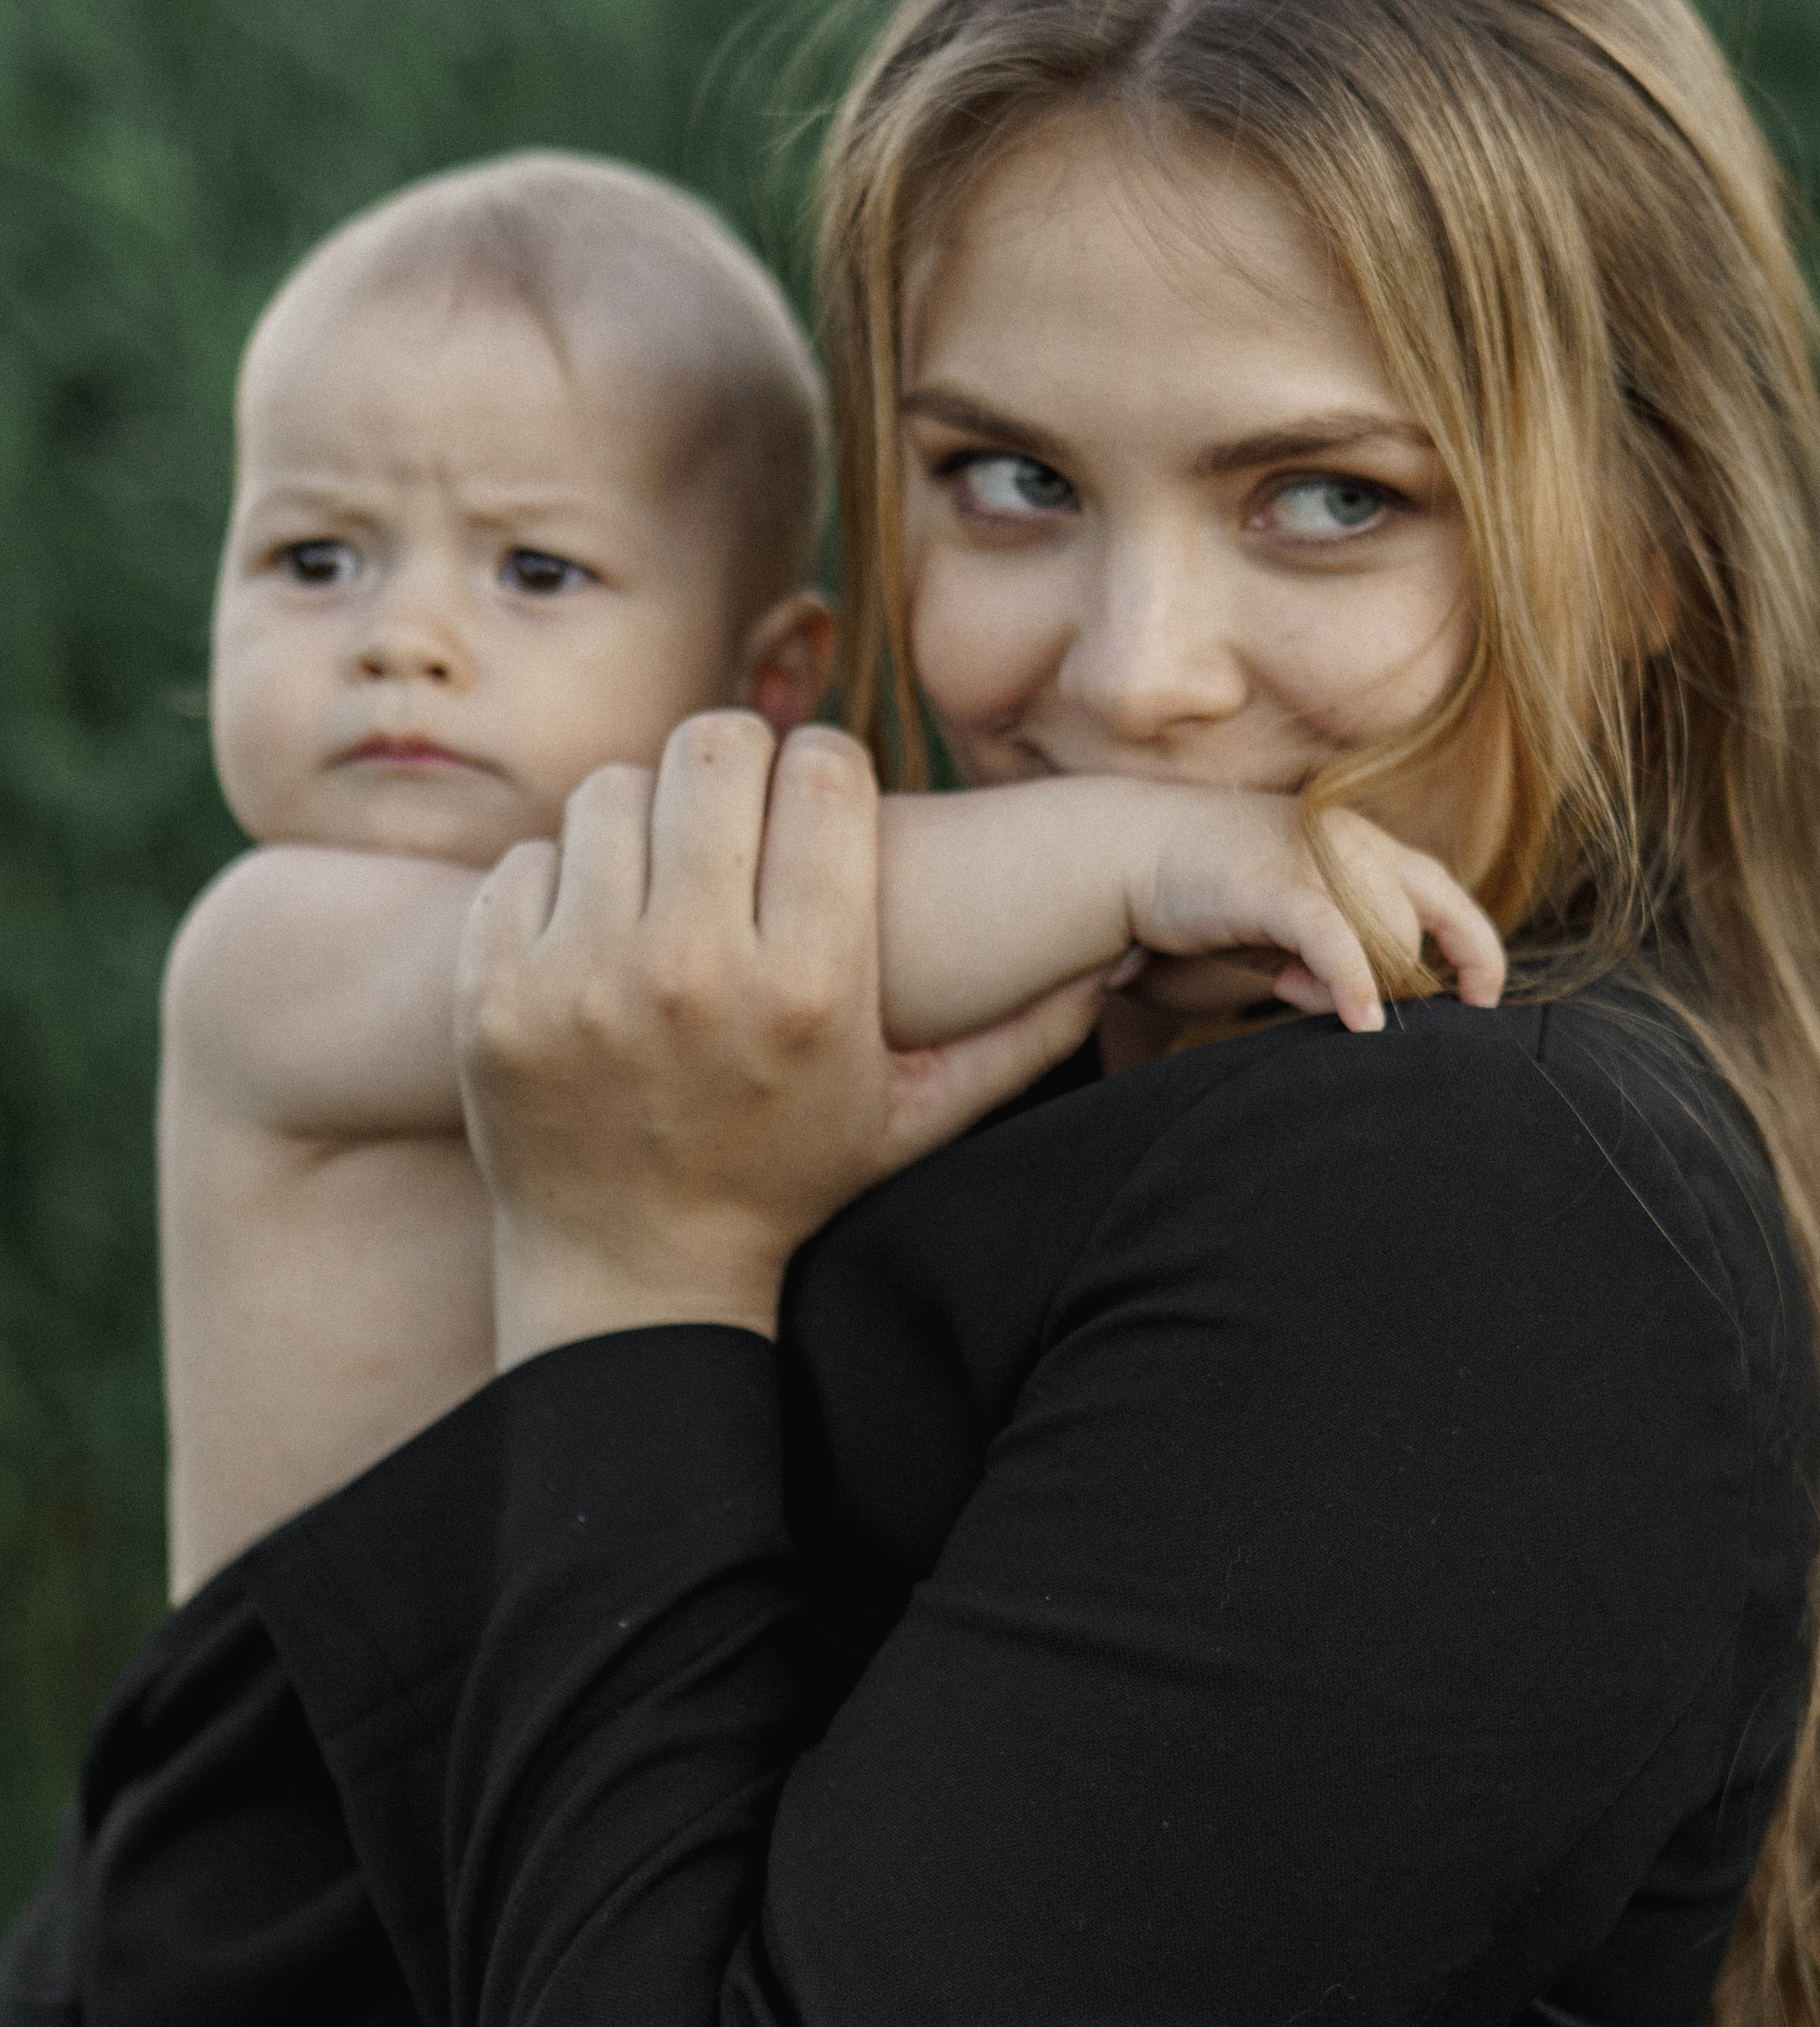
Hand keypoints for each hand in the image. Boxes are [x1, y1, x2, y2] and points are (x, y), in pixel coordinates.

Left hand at [459, 714, 1114, 1363]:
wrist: (634, 1278)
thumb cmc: (790, 1184)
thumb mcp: (917, 1119)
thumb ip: (1022, 1036)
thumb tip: (1117, 956)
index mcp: (814, 988)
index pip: (823, 772)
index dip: (826, 770)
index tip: (817, 802)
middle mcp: (696, 973)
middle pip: (715, 748)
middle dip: (735, 766)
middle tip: (737, 811)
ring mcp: (584, 982)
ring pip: (612, 788)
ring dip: (643, 816)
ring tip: (663, 871)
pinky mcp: (496, 996)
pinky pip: (527, 861)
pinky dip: (559, 884)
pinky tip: (593, 934)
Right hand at [1126, 795, 1506, 1032]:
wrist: (1128, 851)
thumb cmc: (1208, 889)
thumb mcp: (1287, 923)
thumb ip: (1331, 956)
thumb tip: (1359, 1008)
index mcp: (1361, 844)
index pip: (1445, 896)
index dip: (1476, 951)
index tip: (1480, 1000)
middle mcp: (1350, 842)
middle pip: (1413, 929)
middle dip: (1392, 981)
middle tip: (1329, 999)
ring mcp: (1312, 859)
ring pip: (1382, 936)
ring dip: (1356, 985)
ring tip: (1289, 985)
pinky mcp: (1273, 885)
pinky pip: (1336, 940)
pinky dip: (1355, 983)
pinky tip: (1362, 1020)